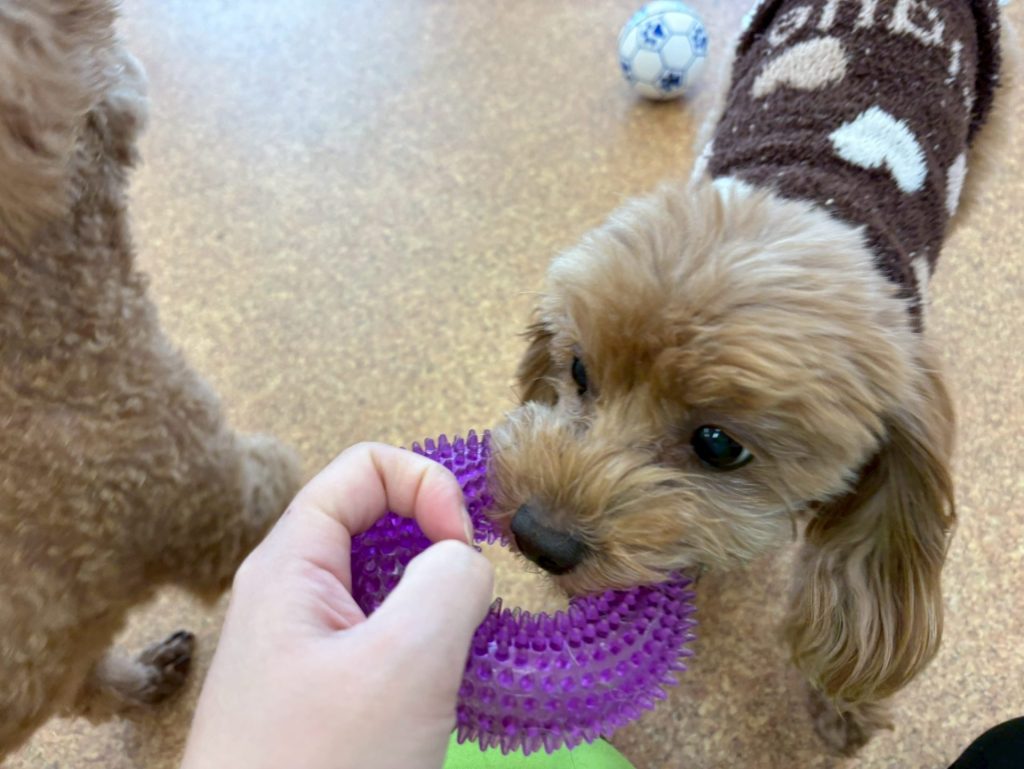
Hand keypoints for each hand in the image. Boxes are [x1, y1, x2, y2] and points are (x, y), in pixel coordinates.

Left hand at [180, 443, 494, 768]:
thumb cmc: (324, 768)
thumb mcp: (405, 661)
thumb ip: (449, 580)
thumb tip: (461, 560)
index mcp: (290, 564)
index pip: (365, 469)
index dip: (426, 485)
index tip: (462, 548)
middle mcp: (290, 594)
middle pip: (375, 522)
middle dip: (436, 544)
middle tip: (472, 602)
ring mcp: (303, 648)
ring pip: (384, 585)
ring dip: (435, 601)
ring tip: (464, 649)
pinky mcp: (320, 694)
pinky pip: (381, 639)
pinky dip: (424, 646)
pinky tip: (444, 689)